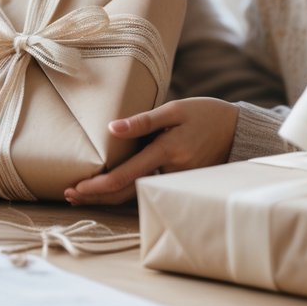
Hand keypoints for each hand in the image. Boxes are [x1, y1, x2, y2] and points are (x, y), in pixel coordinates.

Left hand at [63, 97, 238, 205]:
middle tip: (69, 195)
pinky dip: (126, 192)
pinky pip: (148, 190)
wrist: (238, 130)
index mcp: (167, 152)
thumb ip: (143, 120)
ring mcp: (176, 180)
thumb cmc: (204, 114)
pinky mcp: (178, 181)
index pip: (125, 175)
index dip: (98, 185)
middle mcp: (170, 171)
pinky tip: (108, 191)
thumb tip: (111, 129)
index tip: (76, 187)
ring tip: (82, 195)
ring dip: (108, 196)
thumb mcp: (175, 109)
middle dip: (97, 196)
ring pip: (136, 194)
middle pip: (127, 192)